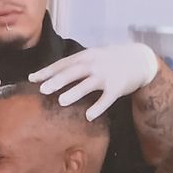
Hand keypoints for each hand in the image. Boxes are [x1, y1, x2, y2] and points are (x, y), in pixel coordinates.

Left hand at [33, 43, 158, 119]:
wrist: (140, 59)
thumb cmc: (112, 59)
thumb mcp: (93, 56)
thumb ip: (76, 64)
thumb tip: (54, 74)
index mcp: (86, 56)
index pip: (63, 64)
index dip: (47, 71)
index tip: (32, 78)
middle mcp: (94, 64)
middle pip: (72, 72)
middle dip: (57, 80)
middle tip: (43, 89)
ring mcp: (106, 76)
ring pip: (87, 85)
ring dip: (74, 92)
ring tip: (61, 101)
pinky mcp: (117, 87)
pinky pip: (106, 99)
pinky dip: (98, 107)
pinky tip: (89, 116)